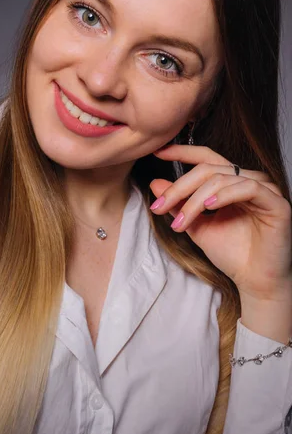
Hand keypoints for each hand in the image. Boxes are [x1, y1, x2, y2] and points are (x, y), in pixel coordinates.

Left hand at [150, 144, 291, 301]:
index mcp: (232, 182)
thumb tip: (155, 184)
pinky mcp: (277, 203)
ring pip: (222, 179)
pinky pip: (248, 187)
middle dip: (179, 187)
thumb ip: (179, 205)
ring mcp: (266, 189)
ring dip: (194, 200)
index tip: (157, 153)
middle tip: (159, 207)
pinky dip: (224, 195)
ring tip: (179, 222)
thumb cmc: (232, 254)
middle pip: (208, 169)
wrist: (255, 282)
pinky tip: (208, 207)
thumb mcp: (196, 226)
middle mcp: (249, 180)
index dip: (182, 152)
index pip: (206, 158)